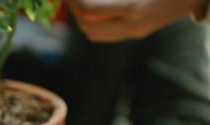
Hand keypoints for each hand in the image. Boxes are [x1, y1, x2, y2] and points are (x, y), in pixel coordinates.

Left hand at [68, 0, 209, 41]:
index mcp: (133, 9)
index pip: (89, 11)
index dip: (75, 1)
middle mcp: (132, 26)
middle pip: (88, 27)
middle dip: (74, 10)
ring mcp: (134, 33)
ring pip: (94, 35)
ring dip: (81, 19)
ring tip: (78, 3)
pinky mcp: (135, 34)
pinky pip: (105, 36)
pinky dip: (92, 25)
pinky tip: (90, 12)